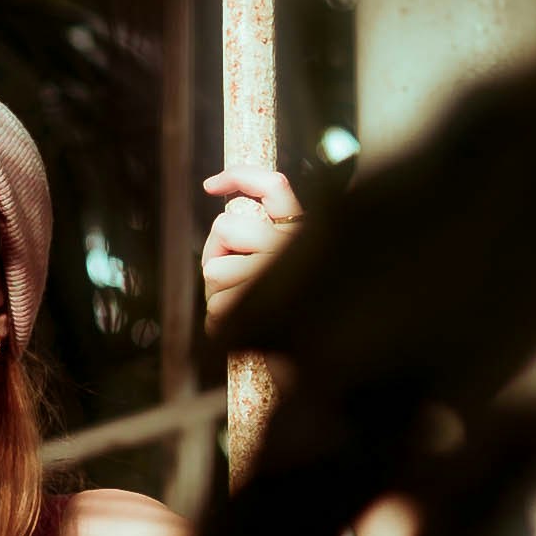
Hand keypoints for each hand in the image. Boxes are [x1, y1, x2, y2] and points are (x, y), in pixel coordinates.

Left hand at [201, 160, 301, 313]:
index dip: (239, 177)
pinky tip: (242, 327)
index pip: (273, 185)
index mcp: (303, 231)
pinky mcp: (255, 308)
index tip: (210, 185)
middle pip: (223, 227)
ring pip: (213, 270)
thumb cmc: (302, 313)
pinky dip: (219, 322)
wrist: (325, 358)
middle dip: (216, 253)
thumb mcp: (292, 263)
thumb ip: (265, 234)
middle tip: (231, 276)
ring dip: (218, 293)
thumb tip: (218, 199)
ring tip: (242, 306)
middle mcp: (291, 246)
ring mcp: (271, 275)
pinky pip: (215, 306)